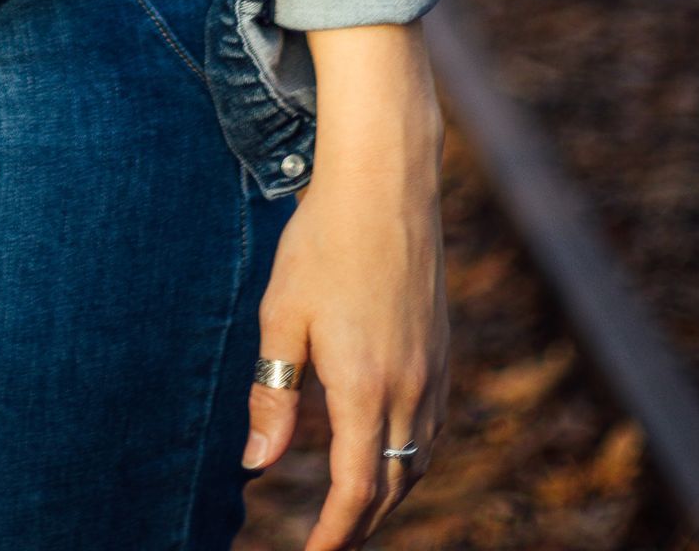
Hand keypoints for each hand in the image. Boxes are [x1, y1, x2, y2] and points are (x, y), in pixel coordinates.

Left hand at [244, 23, 448, 547]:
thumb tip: (257, 465)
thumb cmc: (322, 241)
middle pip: (391, 488)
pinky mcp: (441, 351)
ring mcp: (433, 371)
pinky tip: (384, 451)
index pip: (354, 492)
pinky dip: (407, 457)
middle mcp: (408, 390)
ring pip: (416, 462)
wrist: (385, 183)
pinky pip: (429, 428)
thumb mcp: (282, 316)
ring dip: (387, 494)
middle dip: (360, 526)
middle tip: (326, 543)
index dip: (332, 535)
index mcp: (363, 388)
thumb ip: (273, 396)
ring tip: (353, 512)